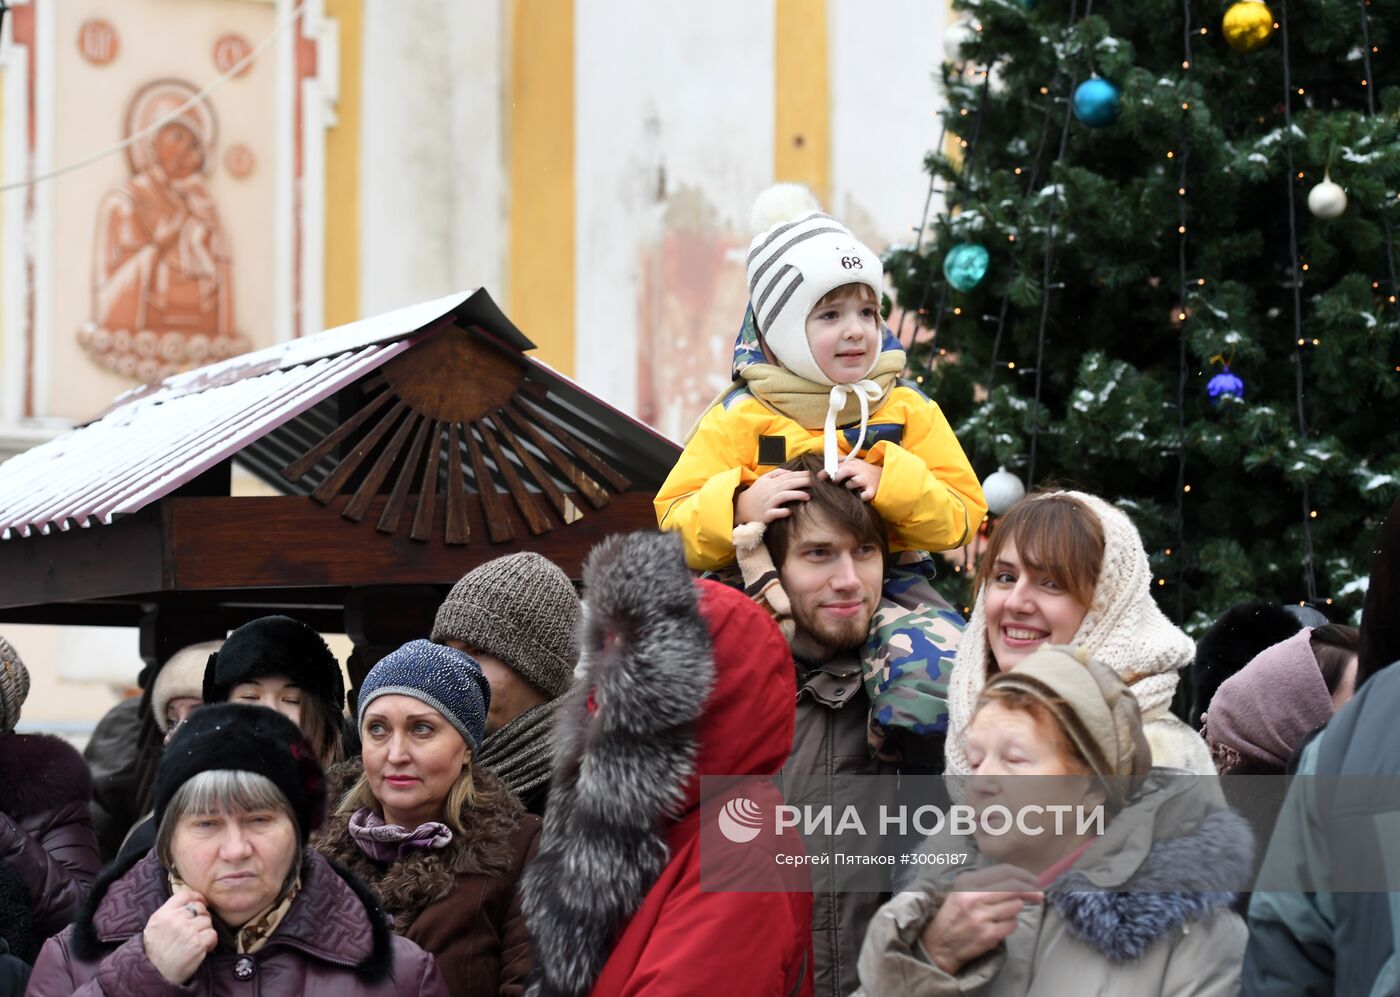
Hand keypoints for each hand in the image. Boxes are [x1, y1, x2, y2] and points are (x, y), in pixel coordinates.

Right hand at [143, 889, 216, 983]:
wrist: (155, 974)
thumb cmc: (156, 951)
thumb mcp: (155, 926)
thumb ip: (170, 912)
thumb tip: (192, 900)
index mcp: (163, 914)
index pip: (185, 894)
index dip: (197, 897)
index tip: (202, 902)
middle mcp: (175, 920)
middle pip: (200, 908)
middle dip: (201, 917)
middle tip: (196, 930)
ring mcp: (187, 931)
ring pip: (207, 921)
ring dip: (205, 930)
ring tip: (195, 941)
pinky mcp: (197, 943)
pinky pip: (213, 934)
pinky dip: (210, 942)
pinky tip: (202, 948)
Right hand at [735, 468, 812, 525]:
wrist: (740, 507)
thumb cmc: (755, 493)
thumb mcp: (763, 479)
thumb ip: (776, 473)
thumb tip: (790, 472)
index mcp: (771, 482)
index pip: (788, 476)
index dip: (800, 475)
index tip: (812, 474)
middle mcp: (770, 491)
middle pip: (788, 484)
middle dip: (802, 482)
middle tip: (815, 482)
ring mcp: (768, 503)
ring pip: (783, 496)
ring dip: (795, 495)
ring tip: (808, 496)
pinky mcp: (766, 514)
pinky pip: (775, 512)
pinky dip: (782, 512)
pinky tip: (790, 511)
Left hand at [825, 458, 881, 500]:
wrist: (886, 477)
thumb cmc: (865, 471)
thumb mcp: (855, 463)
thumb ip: (841, 461)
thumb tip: (827, 460)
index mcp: (853, 463)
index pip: (838, 464)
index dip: (827, 471)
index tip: (819, 477)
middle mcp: (860, 470)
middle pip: (844, 470)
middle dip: (836, 477)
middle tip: (835, 483)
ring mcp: (866, 480)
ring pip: (852, 483)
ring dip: (849, 487)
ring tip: (851, 488)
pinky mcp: (872, 491)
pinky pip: (863, 496)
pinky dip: (861, 497)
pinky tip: (860, 496)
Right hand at [920, 865, 1041, 975]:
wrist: (939, 945)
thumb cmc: (954, 915)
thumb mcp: (962, 892)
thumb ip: (986, 884)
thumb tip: (1019, 881)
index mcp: (966, 882)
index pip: (1003, 872)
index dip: (1023, 875)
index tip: (1034, 881)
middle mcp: (973, 896)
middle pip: (1014, 888)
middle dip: (1031, 892)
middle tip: (1038, 896)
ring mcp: (981, 916)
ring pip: (1015, 907)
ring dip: (1014, 911)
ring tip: (1001, 915)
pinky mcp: (988, 934)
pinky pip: (1012, 925)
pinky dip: (1010, 925)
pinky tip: (998, 927)